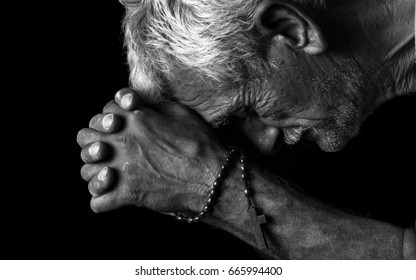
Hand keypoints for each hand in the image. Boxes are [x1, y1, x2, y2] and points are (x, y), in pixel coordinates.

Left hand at [77, 89, 227, 213]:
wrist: (211, 177)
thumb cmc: (200, 145)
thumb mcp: (181, 113)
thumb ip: (156, 105)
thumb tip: (144, 102)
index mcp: (134, 119)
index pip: (103, 113)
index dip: (109, 120)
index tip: (116, 128)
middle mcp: (122, 141)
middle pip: (84, 139)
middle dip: (93, 143)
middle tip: (106, 151)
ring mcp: (121, 169)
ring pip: (86, 171)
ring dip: (95, 173)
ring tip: (109, 176)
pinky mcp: (126, 194)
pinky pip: (98, 202)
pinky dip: (103, 201)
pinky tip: (113, 198)